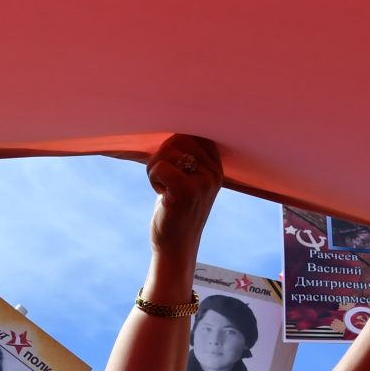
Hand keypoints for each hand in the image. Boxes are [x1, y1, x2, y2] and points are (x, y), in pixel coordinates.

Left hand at [146, 135, 223, 264]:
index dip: (175, 143)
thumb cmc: (176, 209)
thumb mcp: (189, 180)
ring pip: (168, 149)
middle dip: (162, 153)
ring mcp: (203, 182)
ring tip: (163, 186)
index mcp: (217, 168)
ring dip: (155, 166)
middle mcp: (214, 173)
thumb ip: (187, 156)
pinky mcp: (187, 191)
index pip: (194, 133)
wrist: (176, 246)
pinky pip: (160, 166)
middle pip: (179, 137)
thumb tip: (171, 124)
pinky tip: (161, 194)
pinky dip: (152, 177)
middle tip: (163, 177)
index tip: (173, 166)